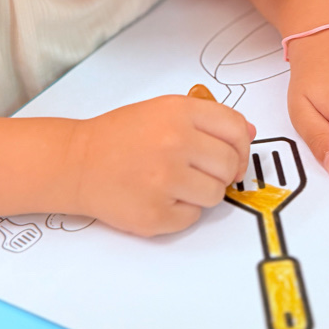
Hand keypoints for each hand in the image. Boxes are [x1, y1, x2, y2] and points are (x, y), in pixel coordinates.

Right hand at [74, 95, 253, 235]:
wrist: (78, 162)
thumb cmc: (122, 136)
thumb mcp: (164, 111)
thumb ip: (208, 119)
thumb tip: (249, 133)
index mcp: (179, 112)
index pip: (236, 130)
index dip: (240, 146)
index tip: (231, 155)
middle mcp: (174, 143)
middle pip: (229, 166)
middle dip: (220, 172)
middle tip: (197, 171)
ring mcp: (164, 181)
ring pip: (216, 195)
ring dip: (202, 193)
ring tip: (174, 182)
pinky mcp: (155, 214)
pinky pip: (192, 218)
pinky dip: (181, 211)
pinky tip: (158, 196)